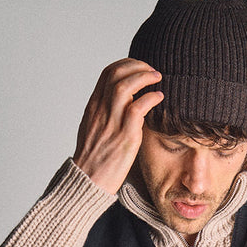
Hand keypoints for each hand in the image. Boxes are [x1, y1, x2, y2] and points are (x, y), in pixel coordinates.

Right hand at [73, 58, 163, 192]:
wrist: (87, 180)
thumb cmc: (94, 160)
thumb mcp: (94, 129)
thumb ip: (106, 114)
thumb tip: (123, 104)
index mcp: (94, 107)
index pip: (108, 73)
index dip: (127, 65)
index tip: (141, 68)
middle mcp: (101, 110)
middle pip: (116, 74)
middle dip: (138, 66)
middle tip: (153, 71)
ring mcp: (112, 122)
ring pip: (125, 86)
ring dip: (144, 77)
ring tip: (158, 79)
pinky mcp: (124, 137)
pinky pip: (137, 109)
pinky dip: (150, 99)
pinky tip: (159, 98)